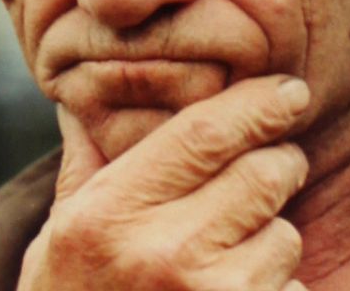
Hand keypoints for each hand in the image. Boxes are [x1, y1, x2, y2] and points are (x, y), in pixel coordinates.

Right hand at [17, 75, 312, 290]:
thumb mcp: (60, 236)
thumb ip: (86, 165)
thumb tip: (82, 97)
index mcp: (109, 214)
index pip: (205, 134)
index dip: (258, 104)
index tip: (290, 91)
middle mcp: (161, 255)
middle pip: (265, 175)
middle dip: (276, 167)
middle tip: (263, 174)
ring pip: (285, 235)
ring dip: (272, 237)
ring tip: (229, 257)